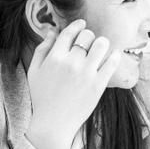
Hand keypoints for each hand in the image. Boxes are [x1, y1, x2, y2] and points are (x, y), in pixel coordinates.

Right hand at [27, 20, 120, 148]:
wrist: (53, 124)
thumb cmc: (42, 97)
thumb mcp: (34, 71)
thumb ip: (42, 49)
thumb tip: (53, 31)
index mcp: (54, 58)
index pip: (69, 32)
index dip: (77, 25)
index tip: (82, 24)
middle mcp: (71, 63)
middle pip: (87, 36)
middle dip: (89, 36)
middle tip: (89, 43)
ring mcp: (86, 74)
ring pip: (102, 44)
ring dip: (102, 44)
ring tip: (101, 49)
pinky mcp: (98, 85)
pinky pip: (112, 63)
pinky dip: (115, 56)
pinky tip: (114, 56)